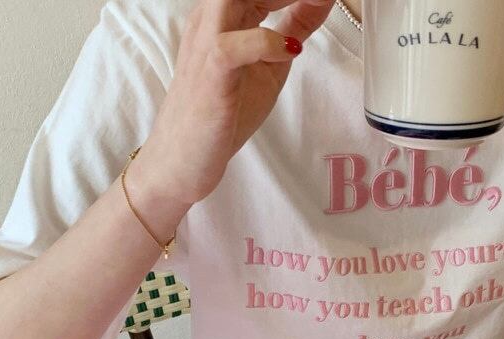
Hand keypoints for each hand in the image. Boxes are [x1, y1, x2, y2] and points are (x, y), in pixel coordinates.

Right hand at [134, 0, 334, 206]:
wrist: (183, 158)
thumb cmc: (221, 115)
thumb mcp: (269, 65)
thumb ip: (291, 30)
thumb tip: (320, 3)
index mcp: (222, 13)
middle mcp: (210, 20)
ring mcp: (206, 44)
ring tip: (316, 2)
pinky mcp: (209, 74)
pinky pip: (232, 46)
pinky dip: (265, 43)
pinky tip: (288, 51)